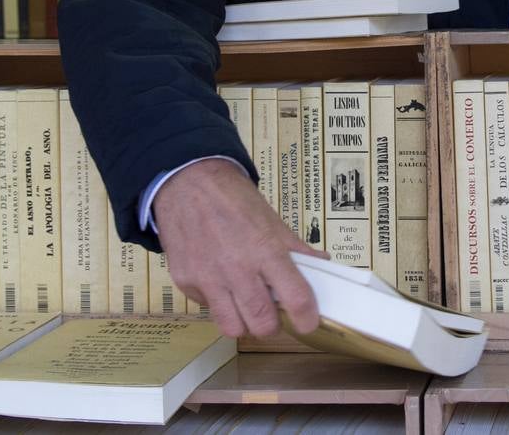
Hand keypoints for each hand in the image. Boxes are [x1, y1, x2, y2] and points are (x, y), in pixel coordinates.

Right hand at [153, 158, 326, 338]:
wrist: (188, 181)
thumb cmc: (234, 199)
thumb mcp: (271, 220)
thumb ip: (295, 248)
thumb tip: (323, 264)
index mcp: (266, 250)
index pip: (295, 297)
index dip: (306, 318)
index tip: (308, 322)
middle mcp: (237, 268)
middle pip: (262, 324)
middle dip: (272, 326)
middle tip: (273, 314)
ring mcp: (208, 278)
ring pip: (232, 328)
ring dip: (243, 323)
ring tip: (245, 306)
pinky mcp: (185, 282)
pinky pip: (207, 308)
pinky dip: (217, 303)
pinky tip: (219, 283)